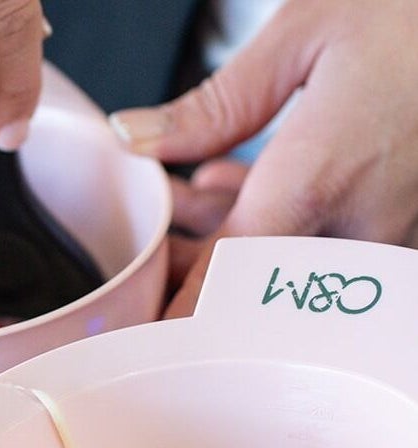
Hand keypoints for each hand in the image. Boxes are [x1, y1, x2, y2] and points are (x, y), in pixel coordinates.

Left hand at [111, 0, 417, 317]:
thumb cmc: (414, 16)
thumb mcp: (305, 34)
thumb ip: (216, 102)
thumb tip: (136, 138)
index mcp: (323, 177)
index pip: (227, 277)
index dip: (179, 313)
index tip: (147, 336)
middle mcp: (362, 221)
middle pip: (251, 276)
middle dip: (190, 256)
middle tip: (154, 227)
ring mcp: (387, 228)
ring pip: (283, 260)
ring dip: (222, 232)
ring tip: (186, 191)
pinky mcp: (400, 220)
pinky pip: (321, 240)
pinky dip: (267, 219)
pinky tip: (235, 182)